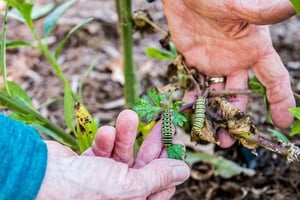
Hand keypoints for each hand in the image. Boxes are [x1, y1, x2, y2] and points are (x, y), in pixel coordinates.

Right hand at [37, 110, 189, 199]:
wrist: (40, 179)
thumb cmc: (83, 191)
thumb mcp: (129, 186)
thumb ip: (157, 177)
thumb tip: (183, 171)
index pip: (160, 185)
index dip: (169, 164)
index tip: (175, 142)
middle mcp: (119, 192)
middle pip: (144, 166)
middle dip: (151, 143)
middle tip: (162, 122)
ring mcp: (103, 178)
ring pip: (123, 152)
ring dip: (126, 133)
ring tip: (130, 115)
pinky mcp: (89, 163)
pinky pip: (104, 148)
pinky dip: (106, 139)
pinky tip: (105, 132)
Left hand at [162, 0, 295, 146]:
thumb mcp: (237, 7)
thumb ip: (260, 13)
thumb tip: (292, 4)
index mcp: (254, 50)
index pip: (274, 79)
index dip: (280, 100)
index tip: (282, 122)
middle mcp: (237, 61)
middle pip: (241, 96)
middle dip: (236, 118)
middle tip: (229, 139)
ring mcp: (216, 64)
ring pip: (218, 96)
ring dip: (214, 115)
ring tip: (208, 134)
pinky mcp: (196, 63)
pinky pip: (197, 86)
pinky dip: (194, 100)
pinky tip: (189, 112)